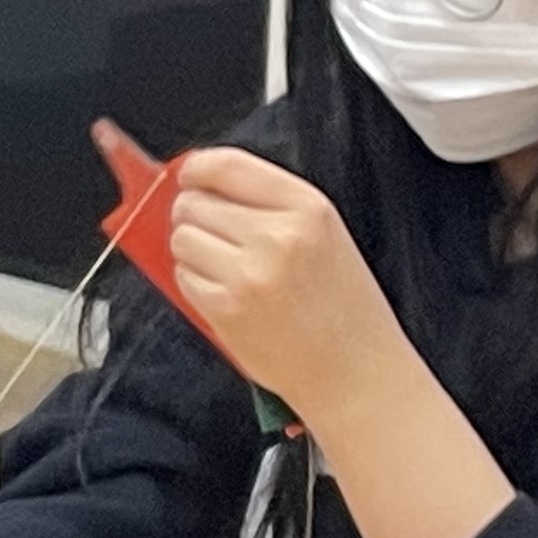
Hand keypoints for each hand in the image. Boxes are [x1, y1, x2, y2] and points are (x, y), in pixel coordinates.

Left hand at [160, 149, 410, 426]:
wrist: (356, 372)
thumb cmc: (343, 307)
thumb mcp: (325, 235)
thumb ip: (268, 203)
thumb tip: (199, 181)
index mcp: (307, 208)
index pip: (226, 164)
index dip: (196, 168)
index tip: (189, 176)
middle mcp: (277, 235)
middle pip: (192, 201)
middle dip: (195, 217)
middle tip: (221, 240)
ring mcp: (249, 272)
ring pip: (181, 237)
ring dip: (193, 251)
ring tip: (231, 271)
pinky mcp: (225, 307)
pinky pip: (182, 276)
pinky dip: (195, 283)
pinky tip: (230, 296)